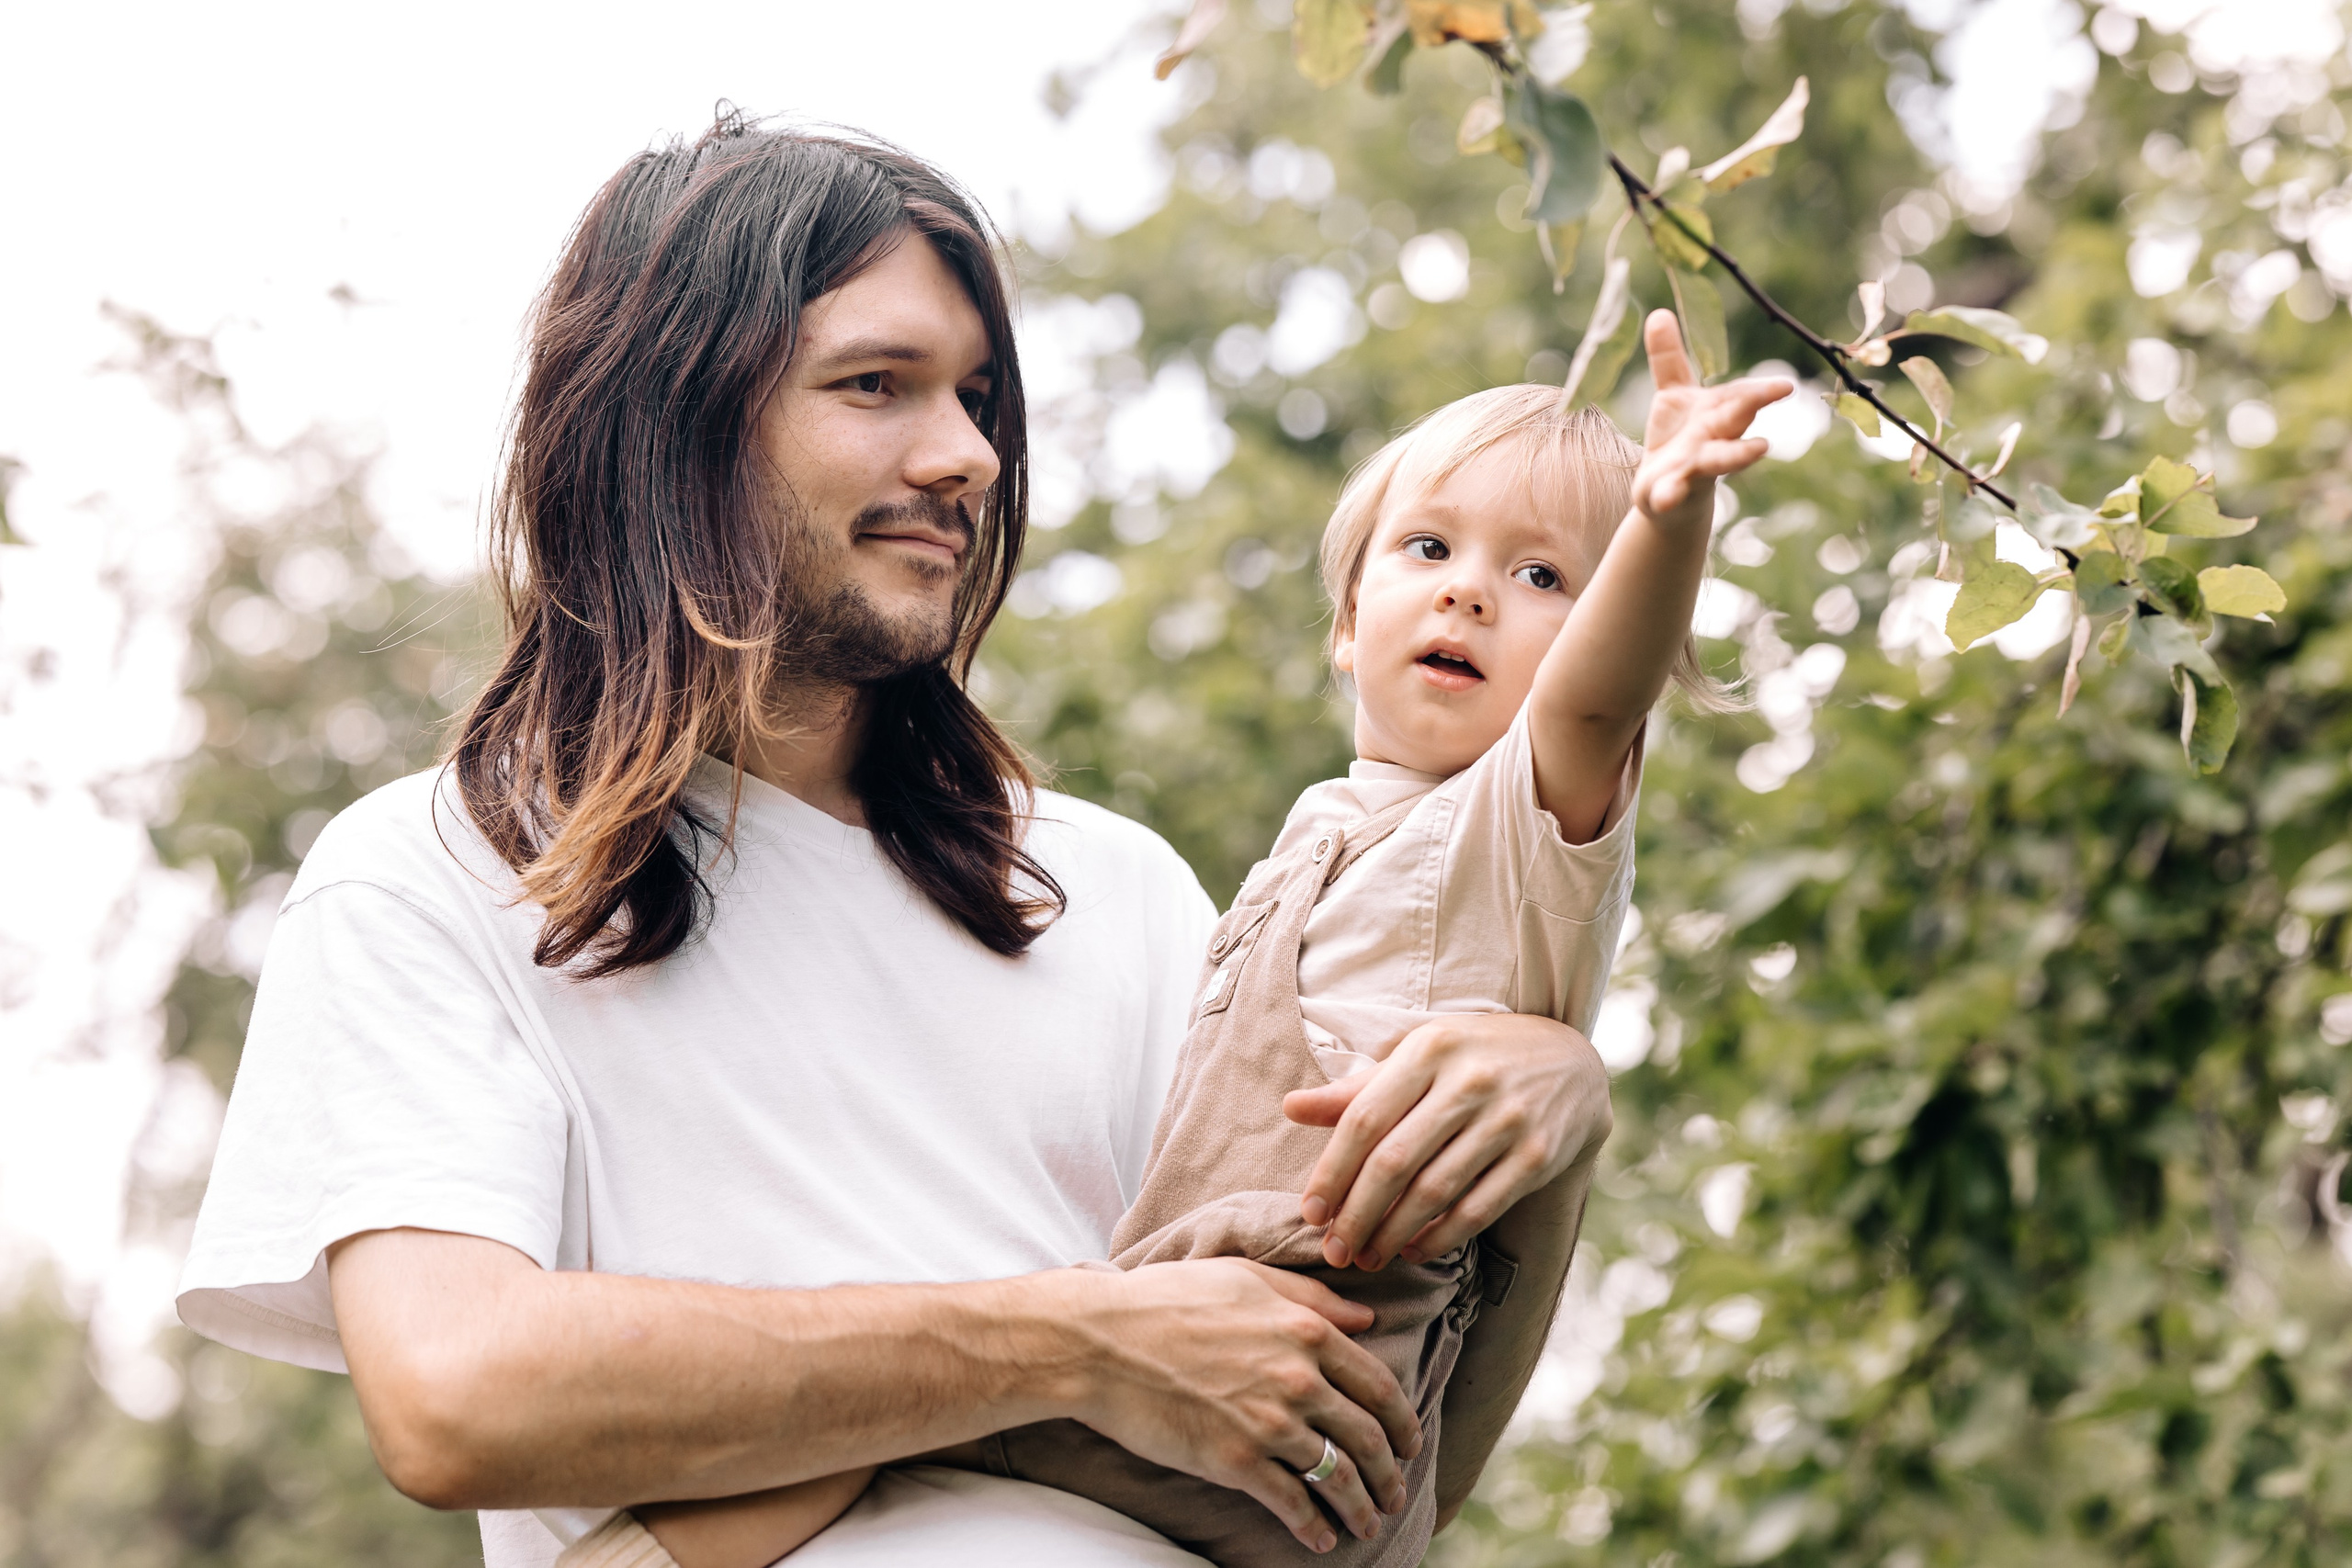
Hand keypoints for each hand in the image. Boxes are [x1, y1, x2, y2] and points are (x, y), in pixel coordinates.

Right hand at [1060, 1258, 1420, 1552]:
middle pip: (1366, 1437)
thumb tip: (1365, 1315)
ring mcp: (1268, 1423)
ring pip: (1337, 1476)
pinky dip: (1312, 1527)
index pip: (1376, 1385)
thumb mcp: (1245, 1278)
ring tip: (1368, 1524)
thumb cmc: (1167, 1300)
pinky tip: (1320, 1539)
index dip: (1400, 1421)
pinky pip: (1290, 1503)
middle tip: (1396, 1492)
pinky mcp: (1236, 1462)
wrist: (1102, 1342)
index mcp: (1306, 1330)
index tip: (1407, 1442)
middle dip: (1390, 1473)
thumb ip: (1310, 1296)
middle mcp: (1298, 1378)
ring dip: (1360, 1507)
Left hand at [1284, 1015, 1611, 1269]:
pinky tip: (1414, 1250)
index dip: (1331, 1172)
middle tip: (1335, 1250)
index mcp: (1429, 1050)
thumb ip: (1357, 1088)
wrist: (1572, 1063)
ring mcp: (1509, 1119)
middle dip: (1357, 1216)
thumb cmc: (1474, 1059)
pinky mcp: (1539, 1155)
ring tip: (1368, 1258)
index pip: (1364, 1119)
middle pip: (1395, 1162)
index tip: (1311, 1213)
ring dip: (1393, 1235)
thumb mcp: (1418, 1056)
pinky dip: (1441, 1238)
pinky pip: (1479, 1209)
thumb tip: (1290, 1107)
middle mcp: (1470, 1081)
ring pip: (1435, 1192)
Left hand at [1630, 309, 1790, 530]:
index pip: (1742, 397)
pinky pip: (1672, 494)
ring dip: (1736, 454)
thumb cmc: (1680, 439)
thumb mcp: (1673, 396)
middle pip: (1737, 421)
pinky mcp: (1670, 492)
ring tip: (1759, 448)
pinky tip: (1663, 497)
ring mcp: (1695, 467)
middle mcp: (1714, 439)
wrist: (1666, 496)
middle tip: (1779, 390)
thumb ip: (1668, 358)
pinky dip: (1669, 495)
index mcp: (1718, 412)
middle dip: (1753, 405)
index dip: (1762, 390)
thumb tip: (1659, 313)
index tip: (1786, 385)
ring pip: (1718, 460)